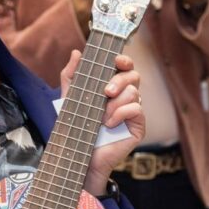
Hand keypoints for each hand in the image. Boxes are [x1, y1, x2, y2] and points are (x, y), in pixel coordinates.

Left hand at [59, 51, 144, 196]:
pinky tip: (109, 124)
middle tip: (105, 92)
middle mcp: (125, 97)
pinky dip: (121, 114)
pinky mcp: (138, 126)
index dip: (124, 60)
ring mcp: (133, 111)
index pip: (125, 67)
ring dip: (115, 103)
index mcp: (112, 86)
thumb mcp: (69, 98)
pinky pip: (137, 110)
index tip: (116, 60)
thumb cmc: (76, 126)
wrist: (79, 155)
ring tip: (101, 116)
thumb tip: (77, 52)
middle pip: (133, 76)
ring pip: (134, 93)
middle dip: (119, 80)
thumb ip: (71, 75)